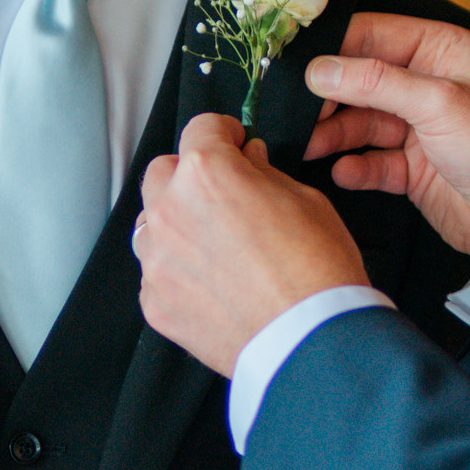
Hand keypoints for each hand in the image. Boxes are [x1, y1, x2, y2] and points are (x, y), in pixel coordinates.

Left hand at [135, 112, 370, 375]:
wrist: (309, 341)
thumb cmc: (317, 270)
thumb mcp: (307, 200)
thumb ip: (265, 174)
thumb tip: (249, 161)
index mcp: (207, 173)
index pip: (200, 128)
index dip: (224, 134)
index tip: (234, 144)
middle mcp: (171, 210)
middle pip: (162, 172)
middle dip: (189, 175)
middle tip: (223, 194)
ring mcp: (157, 259)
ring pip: (152, 224)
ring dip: (177, 224)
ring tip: (216, 246)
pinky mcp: (155, 302)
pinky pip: (156, 272)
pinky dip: (178, 271)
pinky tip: (213, 285)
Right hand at [303, 13, 469, 267]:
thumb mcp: (439, 104)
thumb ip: (376, 83)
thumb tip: (321, 70)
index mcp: (442, 51)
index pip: (375, 34)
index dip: (335, 47)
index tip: (299, 64)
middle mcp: (428, 84)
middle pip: (360, 79)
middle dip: (329, 96)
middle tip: (297, 112)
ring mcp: (419, 127)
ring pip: (360, 121)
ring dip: (333, 134)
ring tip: (309, 146)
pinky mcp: (412, 167)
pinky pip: (371, 161)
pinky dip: (354, 166)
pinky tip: (343, 171)